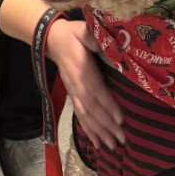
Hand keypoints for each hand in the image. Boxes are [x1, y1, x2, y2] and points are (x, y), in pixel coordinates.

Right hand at [45, 19, 124, 151]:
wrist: (52, 40)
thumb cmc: (72, 34)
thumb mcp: (83, 29)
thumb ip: (92, 37)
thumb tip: (103, 43)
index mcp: (81, 70)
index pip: (96, 90)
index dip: (108, 106)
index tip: (120, 119)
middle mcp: (76, 86)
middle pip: (92, 109)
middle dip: (107, 125)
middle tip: (122, 139)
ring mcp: (73, 93)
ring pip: (86, 116)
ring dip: (99, 132)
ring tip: (113, 146)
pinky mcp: (72, 96)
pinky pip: (80, 116)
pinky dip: (88, 131)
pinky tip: (97, 143)